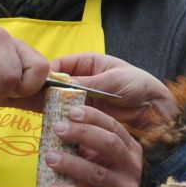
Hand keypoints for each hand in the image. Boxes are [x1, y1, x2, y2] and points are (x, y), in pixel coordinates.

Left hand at [43, 105, 143, 186]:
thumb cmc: (107, 184)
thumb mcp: (105, 162)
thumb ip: (89, 147)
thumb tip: (58, 127)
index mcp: (130, 149)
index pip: (114, 127)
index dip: (94, 117)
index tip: (72, 111)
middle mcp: (131, 167)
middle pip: (109, 145)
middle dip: (83, 134)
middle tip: (58, 129)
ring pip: (97, 173)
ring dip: (71, 164)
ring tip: (49, 158)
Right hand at [49, 52, 180, 135]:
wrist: (154, 108)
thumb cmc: (137, 85)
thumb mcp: (113, 80)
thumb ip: (88, 82)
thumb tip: (62, 83)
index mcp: (87, 63)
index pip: (60, 64)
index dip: (47, 73)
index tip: (38, 84)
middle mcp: (81, 79)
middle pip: (56, 83)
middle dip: (44, 92)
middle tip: (31, 101)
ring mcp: (82, 98)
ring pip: (59, 100)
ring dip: (49, 107)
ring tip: (38, 113)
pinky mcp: (85, 115)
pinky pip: (68, 115)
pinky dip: (60, 119)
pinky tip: (51, 124)